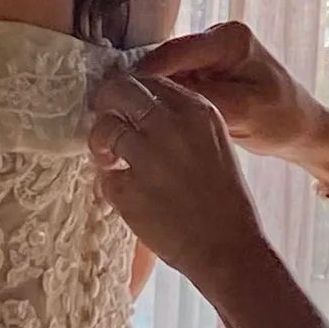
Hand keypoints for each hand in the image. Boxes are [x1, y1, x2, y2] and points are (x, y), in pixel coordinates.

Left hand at [88, 72, 269, 287]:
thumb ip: (181, 120)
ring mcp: (148, 157)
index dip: (130, 92)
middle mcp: (171, 126)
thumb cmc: (222, 198)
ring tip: (109, 160)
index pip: (149, 80)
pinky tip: (130, 196)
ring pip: (105, 129)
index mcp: (197, 111)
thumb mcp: (213, 142)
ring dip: (100, 144)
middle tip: (105, 120)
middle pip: (119, 92)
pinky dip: (110, 185)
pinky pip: (104, 176)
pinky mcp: (128, 190)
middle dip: (105, 103)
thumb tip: (138, 107)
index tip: (124, 105)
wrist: (228, 247)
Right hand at [130, 21, 328, 166]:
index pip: (174, 53)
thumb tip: (159, 98)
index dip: (143, 76)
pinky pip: (178, 83)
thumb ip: (202, 101)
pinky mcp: (208, 71)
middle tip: (116, 114)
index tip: (115, 99)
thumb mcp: (244, 113)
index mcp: (230, 39)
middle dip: (144, 87)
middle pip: (167, 60)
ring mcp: (212, 54)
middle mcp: (217, 38)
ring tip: (128, 120)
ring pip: (168, 73)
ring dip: (153, 96)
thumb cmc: (282, 120)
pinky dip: (165, 101)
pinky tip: (149, 121)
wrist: (303, 129)